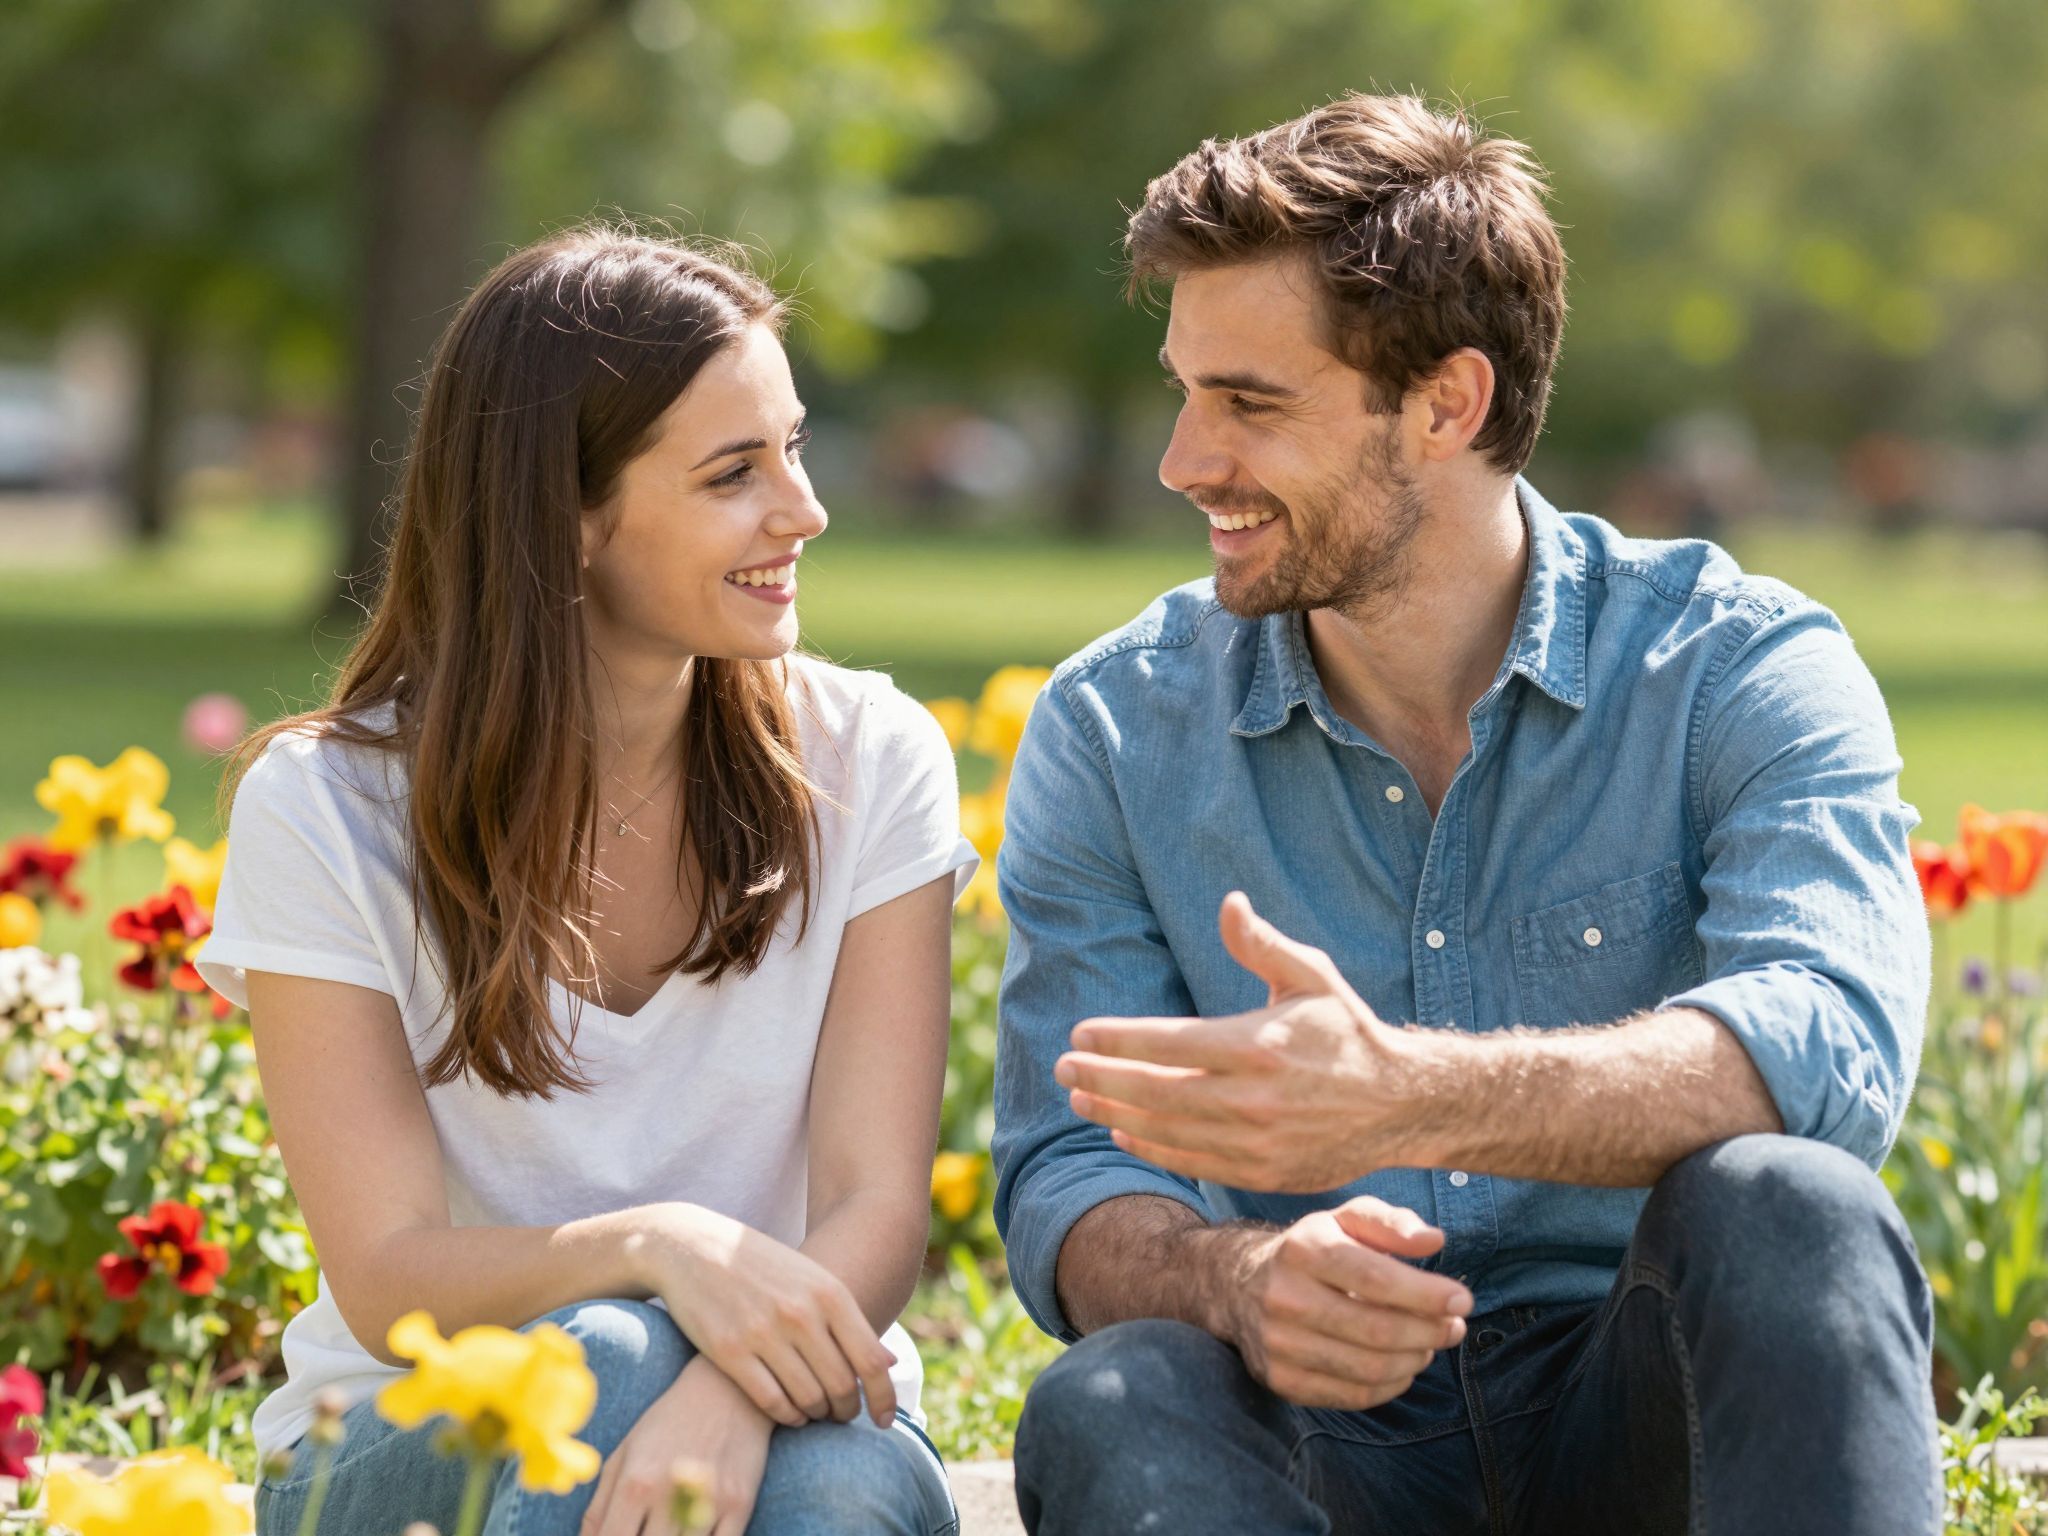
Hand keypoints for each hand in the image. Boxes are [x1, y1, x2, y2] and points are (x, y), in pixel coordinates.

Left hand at [582, 1355, 773, 1535]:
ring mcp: (709, 1501)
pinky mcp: (742, 1504)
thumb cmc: (669, 1422)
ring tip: (667, 1531)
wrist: (727, 1388)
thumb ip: (599, 1507)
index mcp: (634, 1483)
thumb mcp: (624, 1454)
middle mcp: (669, 1493)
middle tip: (644, 1531)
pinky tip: (695, 1534)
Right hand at [639, 1204, 896, 1429]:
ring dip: (817, 1414)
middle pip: (841, 1385)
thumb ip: (849, 1320)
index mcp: (829, 1292)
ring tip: (817, 1412)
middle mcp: (800, 1312)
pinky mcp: (729, 1351)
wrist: (693, 1247)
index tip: (885, 1420)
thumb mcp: (811, 1278)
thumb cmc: (762, 1267)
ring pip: (808, 1398)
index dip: (884, 1398)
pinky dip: (787, 1416)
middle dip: (847, 1411)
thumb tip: (890, 1363)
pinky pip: (771, 1401)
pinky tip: (790, 1413)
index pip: (872, 1361)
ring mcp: (763, 1332)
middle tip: (844, 1417)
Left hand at [1055, 890, 1416, 1191]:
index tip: (1080, 1034)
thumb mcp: (1313, 976)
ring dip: (1115, 1115)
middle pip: (1154, 1090)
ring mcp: (1257, 1142)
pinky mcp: (1263, 1172)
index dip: (1116, 1040)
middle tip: (1062, 1068)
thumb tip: (1228, 903)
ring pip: (1166, 1130)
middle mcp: (1253, 1098)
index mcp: (1258, 1044)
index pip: (1167, 1043)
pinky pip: (1193, 1161)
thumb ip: (1262, 944)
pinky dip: (1152, 1148)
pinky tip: (1123, 1133)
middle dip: (1100, 1079)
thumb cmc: (1346, 1031)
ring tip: (1079, 1100)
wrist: (1400, 1104)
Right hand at [1223, 1196, 1471, 1409]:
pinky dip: (1390, 1385)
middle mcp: (1284, 1297)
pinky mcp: (1280, 1380)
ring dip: (1414, 1360)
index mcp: (1303, 1249)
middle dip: (1429, 1332)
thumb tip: (1434, 1241)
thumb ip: (1391, 1223)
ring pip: (1368, 1367)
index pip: (1375, 1278)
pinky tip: (1402, 1366)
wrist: (1238, 1287)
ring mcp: (1278, 1344)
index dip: (1426, 1294)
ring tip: (1429, 1346)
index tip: (1463, 1300)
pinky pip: (1352, 1395)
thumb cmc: (1312, 1249)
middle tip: (1454, 1327)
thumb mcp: (1345, 1220)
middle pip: (1376, 1329)